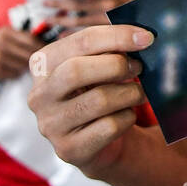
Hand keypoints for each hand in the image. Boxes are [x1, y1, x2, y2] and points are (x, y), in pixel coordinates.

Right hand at [0, 26, 43, 83]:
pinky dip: (13, 75)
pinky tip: (6, 71)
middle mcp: (1, 42)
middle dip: (33, 60)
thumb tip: (44, 44)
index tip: (46, 52)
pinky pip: (14, 74)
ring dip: (23, 68)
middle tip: (32, 63)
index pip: (32, 40)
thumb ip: (19, 39)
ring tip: (14, 66)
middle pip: (30, 53)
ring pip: (23, 65)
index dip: (41, 47)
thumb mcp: (0, 38)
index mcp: (5, 32)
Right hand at [27, 25, 150, 179]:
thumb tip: (142, 37)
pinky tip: (127, 116)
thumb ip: (111, 48)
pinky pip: (108, 127)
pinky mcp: (68, 149)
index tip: (147, 38)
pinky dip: (127, 118)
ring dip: (129, 94)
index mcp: (43, 63)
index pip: (81, 41)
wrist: (100, 141)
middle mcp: (39, 94)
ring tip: (139, 94)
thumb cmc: (99, 91)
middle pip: (77, 70)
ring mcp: (50, 125)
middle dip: (117, 66)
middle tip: (139, 68)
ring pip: (98, 100)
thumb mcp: (98, 65)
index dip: (117, 36)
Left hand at [44, 0, 128, 28]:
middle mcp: (111, 4)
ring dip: (60, 20)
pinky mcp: (109, 35)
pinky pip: (84, 35)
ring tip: (47, 19)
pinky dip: (71, 35)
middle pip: (79, 5)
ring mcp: (109, 21)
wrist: (148, 20)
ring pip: (79, 21)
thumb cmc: (125, 4)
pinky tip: (61, 35)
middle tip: (44, 3)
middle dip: (59, 4)